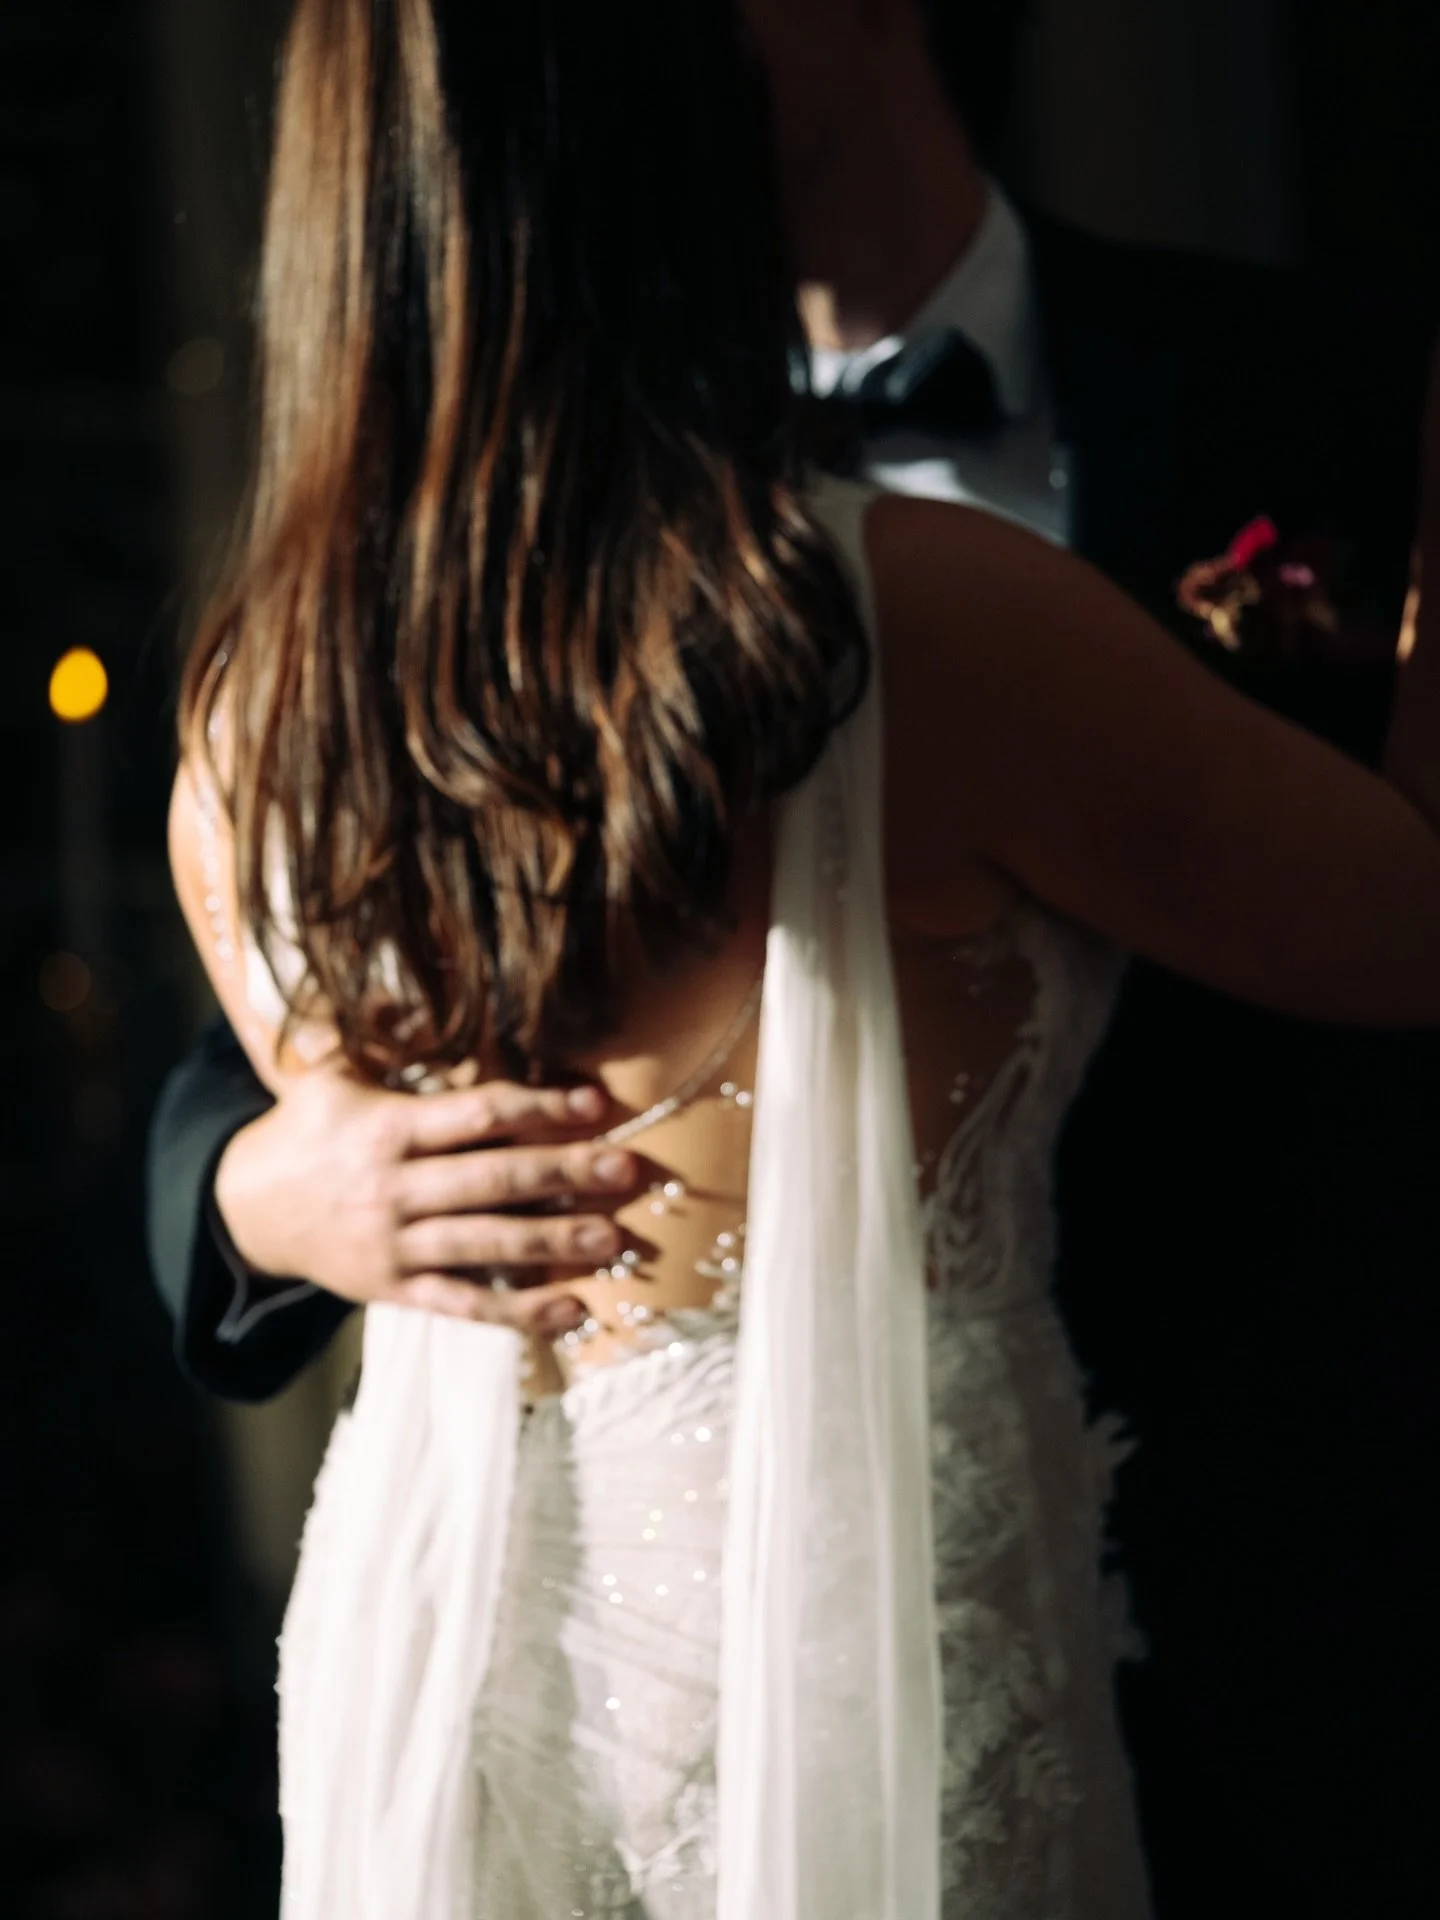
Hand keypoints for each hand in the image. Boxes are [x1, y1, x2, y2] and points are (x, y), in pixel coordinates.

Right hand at [212, 1067, 638, 1337]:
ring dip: (554, 1242)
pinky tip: (571, 1310)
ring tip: (612, 1238)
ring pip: (486, 1244)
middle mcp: (395, 1187)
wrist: (245, 1211)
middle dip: (564, 1173)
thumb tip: (417, 988)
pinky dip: (519, 1312)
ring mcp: (396, 1244)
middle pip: (493, 1179)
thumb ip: (379, 1034)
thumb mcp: (330, 1073)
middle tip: (626, 1169)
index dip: (538, 1106)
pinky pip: (465, 1304)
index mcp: (388, 1127)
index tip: (593, 1102)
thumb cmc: (306, 1130)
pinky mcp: (396, 1290)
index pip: (476, 1114)